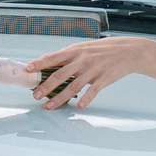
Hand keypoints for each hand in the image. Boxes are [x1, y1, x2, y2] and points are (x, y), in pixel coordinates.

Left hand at [25, 37, 155, 109]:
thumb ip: (67, 58)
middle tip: (35, 95)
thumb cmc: (101, 50)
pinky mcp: (104, 79)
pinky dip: (86, 99)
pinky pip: (93, 91)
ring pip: (74, 86)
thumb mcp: (82, 49)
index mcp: (74, 51)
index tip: (28, 69)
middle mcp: (82, 60)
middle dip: (46, 86)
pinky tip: (80, 106)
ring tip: (49, 106)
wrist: (127, 51)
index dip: (40, 63)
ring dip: (60, 97)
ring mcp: (93, 70)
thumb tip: (46, 65)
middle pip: (60, 74)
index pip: (53, 57)